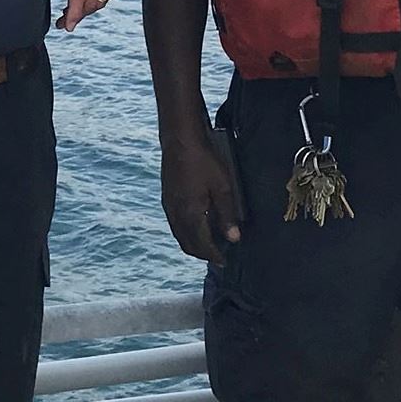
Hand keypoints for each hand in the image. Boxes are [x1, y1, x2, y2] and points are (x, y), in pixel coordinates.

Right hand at [162, 129, 243, 267]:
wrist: (179, 139)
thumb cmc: (203, 160)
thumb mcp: (222, 187)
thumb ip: (227, 215)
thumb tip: (234, 238)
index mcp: (190, 214)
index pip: (202, 244)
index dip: (214, 255)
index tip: (224, 262)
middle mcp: (176, 214)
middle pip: (187, 244)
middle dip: (202, 253)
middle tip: (217, 256)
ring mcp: (168, 206)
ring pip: (179, 235)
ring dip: (192, 243)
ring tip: (208, 244)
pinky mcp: (166, 198)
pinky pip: (175, 224)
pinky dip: (185, 231)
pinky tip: (195, 225)